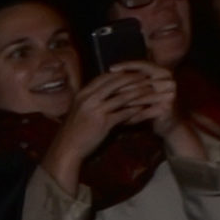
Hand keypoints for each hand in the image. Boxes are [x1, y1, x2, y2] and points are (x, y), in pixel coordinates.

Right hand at [46, 63, 173, 186]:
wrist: (66, 148)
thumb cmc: (74, 129)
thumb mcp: (80, 109)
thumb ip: (92, 98)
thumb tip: (106, 89)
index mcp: (83, 93)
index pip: (105, 77)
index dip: (121, 73)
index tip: (134, 71)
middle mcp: (88, 99)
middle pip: (115, 83)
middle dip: (133, 78)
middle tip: (148, 76)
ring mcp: (96, 110)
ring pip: (122, 97)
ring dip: (139, 92)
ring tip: (152, 89)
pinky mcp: (103, 123)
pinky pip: (124, 113)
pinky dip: (136, 110)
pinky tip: (146, 108)